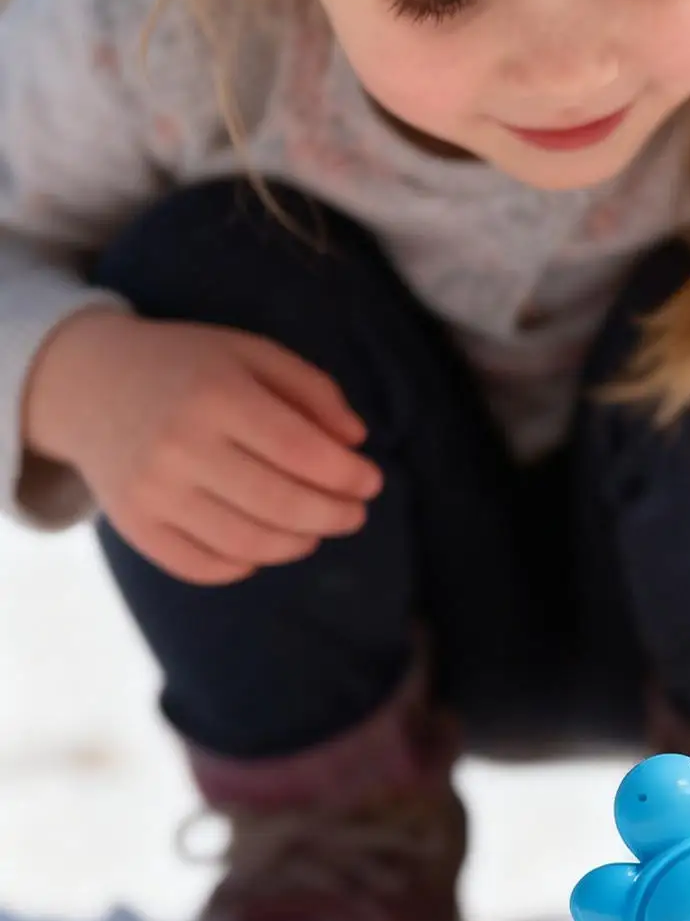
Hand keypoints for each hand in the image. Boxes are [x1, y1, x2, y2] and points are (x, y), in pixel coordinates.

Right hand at [22, 309, 382, 584]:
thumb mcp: (252, 354)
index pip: (303, 453)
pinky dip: (245, 564)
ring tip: (315, 529)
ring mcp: (153, 491)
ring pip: (248, 543)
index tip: (371, 481)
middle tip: (355, 514)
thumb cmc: (188, 366)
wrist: (86, 382)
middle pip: (282, 504)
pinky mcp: (134, 525)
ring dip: (298, 544)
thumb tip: (356, 443)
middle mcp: (181, 446)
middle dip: (335, 516)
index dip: (349, 476)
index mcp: (217, 395)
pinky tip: (264, 545)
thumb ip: (313, 390)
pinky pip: (203, 566)